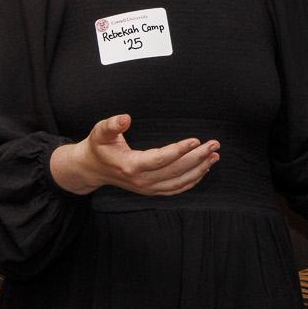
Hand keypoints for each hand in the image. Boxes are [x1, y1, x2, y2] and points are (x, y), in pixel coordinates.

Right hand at [50, 114, 219, 196]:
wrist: (92, 169)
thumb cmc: (98, 147)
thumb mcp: (100, 132)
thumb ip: (112, 125)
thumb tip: (126, 118)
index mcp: (130, 166)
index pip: (160, 159)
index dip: (179, 150)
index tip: (196, 140)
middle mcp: (142, 180)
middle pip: (176, 170)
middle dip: (198, 157)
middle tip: (214, 144)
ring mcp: (148, 188)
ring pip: (180, 181)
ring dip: (200, 169)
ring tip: (215, 155)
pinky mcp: (153, 190)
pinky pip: (177, 188)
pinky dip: (193, 180)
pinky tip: (205, 168)